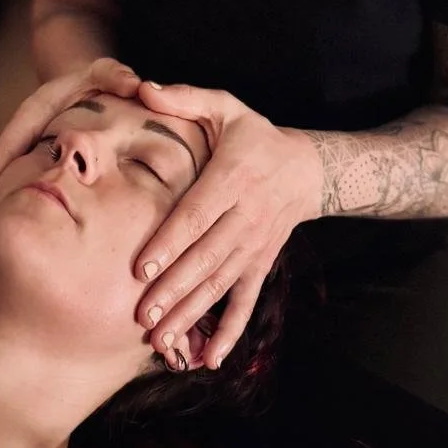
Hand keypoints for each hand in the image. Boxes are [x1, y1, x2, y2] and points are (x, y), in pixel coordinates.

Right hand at [0, 57, 139, 262]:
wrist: (87, 83)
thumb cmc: (99, 81)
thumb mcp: (106, 74)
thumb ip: (117, 77)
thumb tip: (135, 85)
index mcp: (34, 112)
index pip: (7, 145)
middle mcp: (19, 133)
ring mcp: (20, 151)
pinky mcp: (24, 165)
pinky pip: (4, 191)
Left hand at [132, 82, 322, 368]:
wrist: (306, 168)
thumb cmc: (252, 135)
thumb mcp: (225, 107)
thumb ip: (184, 97)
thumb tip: (143, 87)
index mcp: (233, 177)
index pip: (198, 214)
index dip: (171, 241)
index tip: (142, 266)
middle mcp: (246, 216)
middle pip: (206, 257)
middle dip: (174, 288)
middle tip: (141, 314)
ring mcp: (255, 245)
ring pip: (221, 284)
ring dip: (192, 315)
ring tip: (162, 340)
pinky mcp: (262, 264)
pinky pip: (246, 302)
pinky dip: (230, 332)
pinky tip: (211, 360)